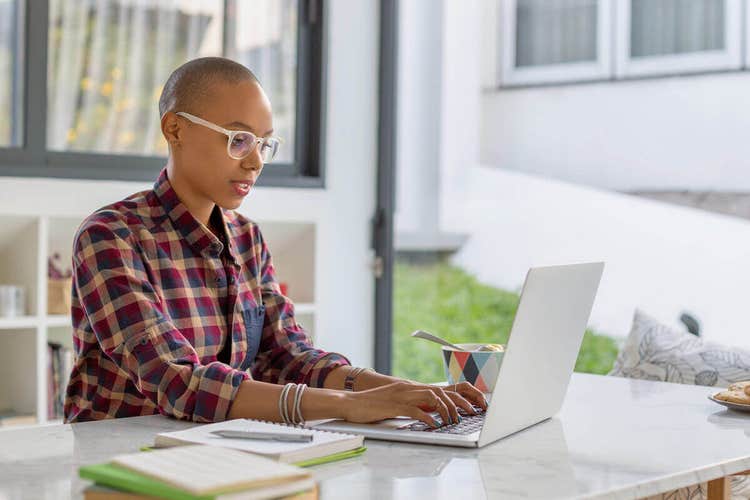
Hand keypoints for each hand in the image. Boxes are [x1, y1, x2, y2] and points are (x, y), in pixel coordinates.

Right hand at [342, 381, 487, 427]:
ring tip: (452, 421)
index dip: (456, 397)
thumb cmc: (370, 406)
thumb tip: (428, 412)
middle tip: (467, 416)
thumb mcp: (395, 403)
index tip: (468, 407)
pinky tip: (435, 425)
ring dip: (446, 410)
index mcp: (409, 387)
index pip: (438, 388)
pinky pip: (416, 410)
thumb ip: (411, 404)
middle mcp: (408, 388)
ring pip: (432, 398)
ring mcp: (401, 395)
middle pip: (440, 391)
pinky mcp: (394, 406)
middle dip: (458, 403)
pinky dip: (428, 418)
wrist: (350, 402)